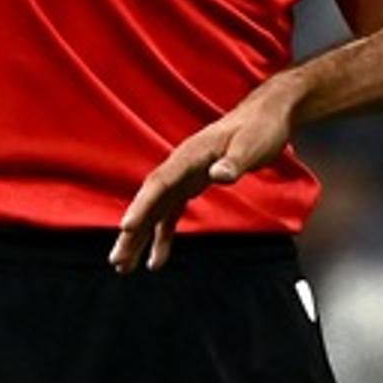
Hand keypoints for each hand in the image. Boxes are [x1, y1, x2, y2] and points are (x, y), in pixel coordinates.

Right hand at [112, 72, 305, 272]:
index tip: (127, 228)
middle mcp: (179, 167)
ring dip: (139, 238)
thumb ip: (234, 161)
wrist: (266, 116)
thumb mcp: (252, 145)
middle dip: (132, 231)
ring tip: (124, 266)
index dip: (142, 206)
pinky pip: (170, 213)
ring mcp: (183, 177)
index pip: (159, 184)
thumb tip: (219, 174)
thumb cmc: (260, 128)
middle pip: (149, 202)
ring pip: (154, 211)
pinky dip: (162, 235)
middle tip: (117, 260)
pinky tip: (156, 258)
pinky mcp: (191, 185)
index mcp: (189, 156)